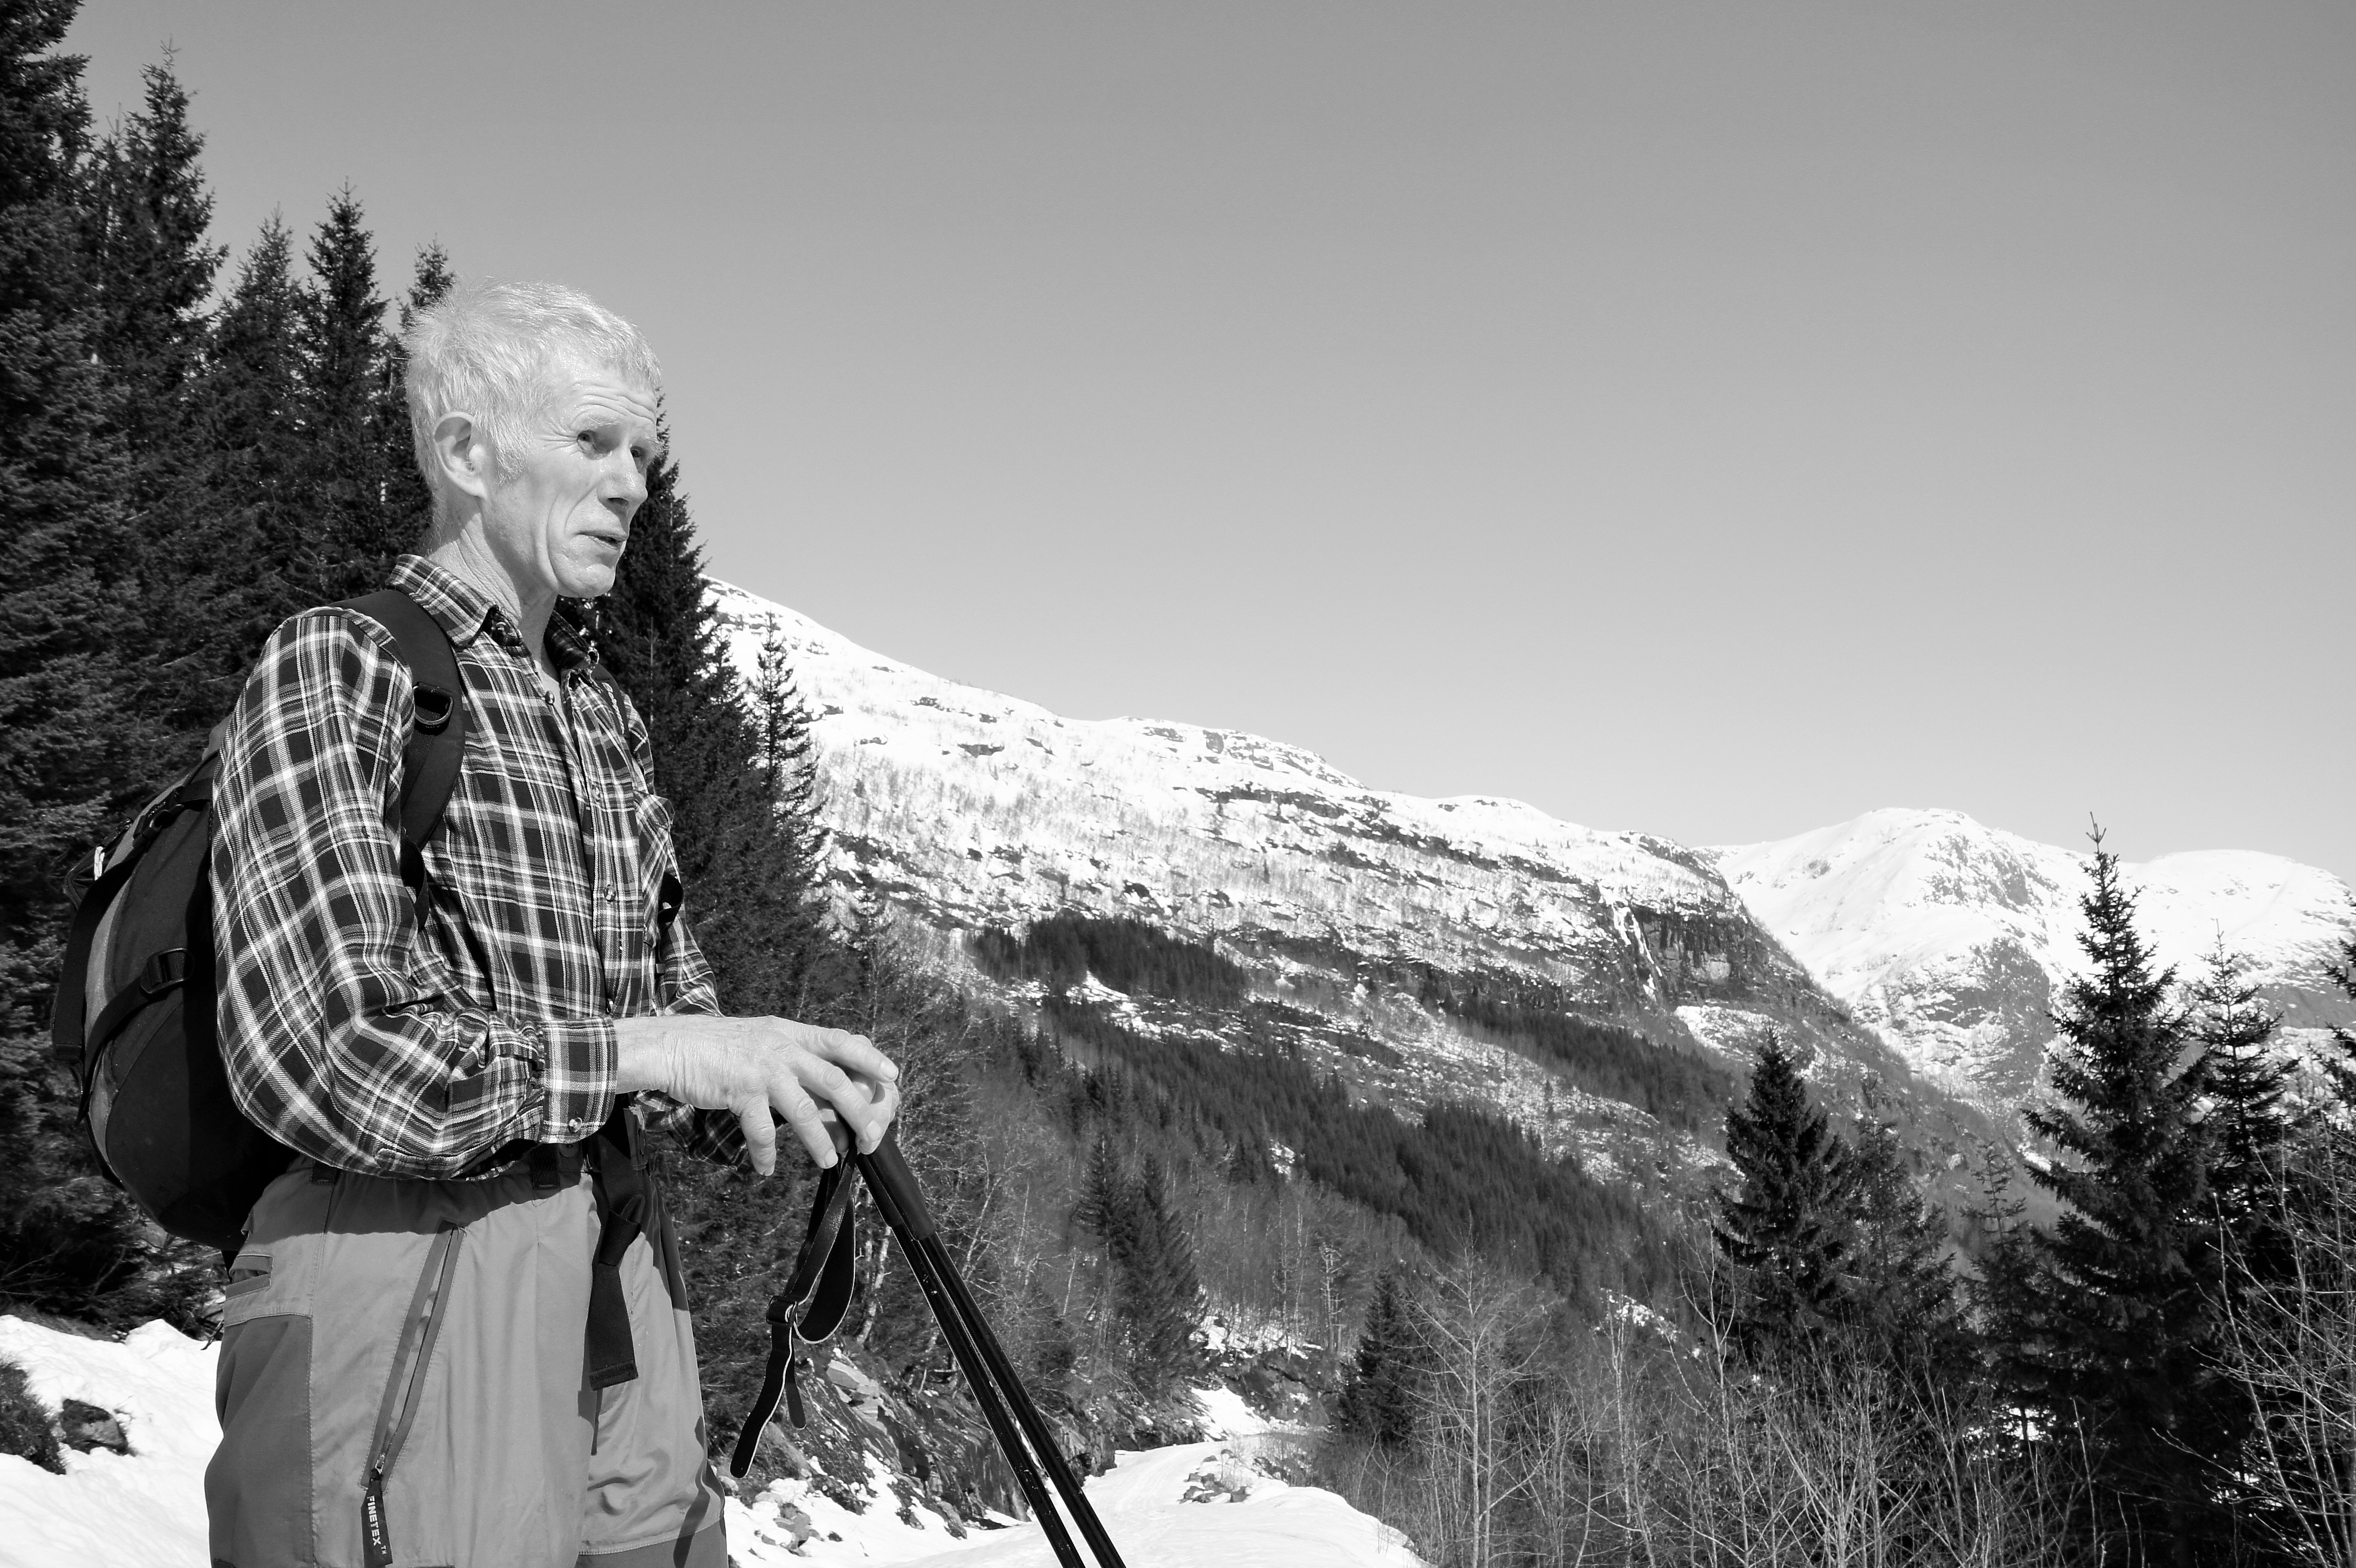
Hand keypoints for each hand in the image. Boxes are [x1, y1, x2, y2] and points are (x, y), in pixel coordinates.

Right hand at [612, 1015, 900, 1175]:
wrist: (671, 1045)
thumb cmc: (716, 1046)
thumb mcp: (762, 1039)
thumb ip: (791, 1055)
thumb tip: (822, 1083)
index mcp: (790, 1034)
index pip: (841, 1040)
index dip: (870, 1057)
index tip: (893, 1075)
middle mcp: (782, 1048)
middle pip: (835, 1080)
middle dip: (859, 1111)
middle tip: (873, 1136)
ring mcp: (763, 1069)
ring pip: (805, 1109)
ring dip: (819, 1139)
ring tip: (829, 1160)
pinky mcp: (740, 1090)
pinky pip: (762, 1129)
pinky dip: (767, 1153)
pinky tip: (767, 1168)